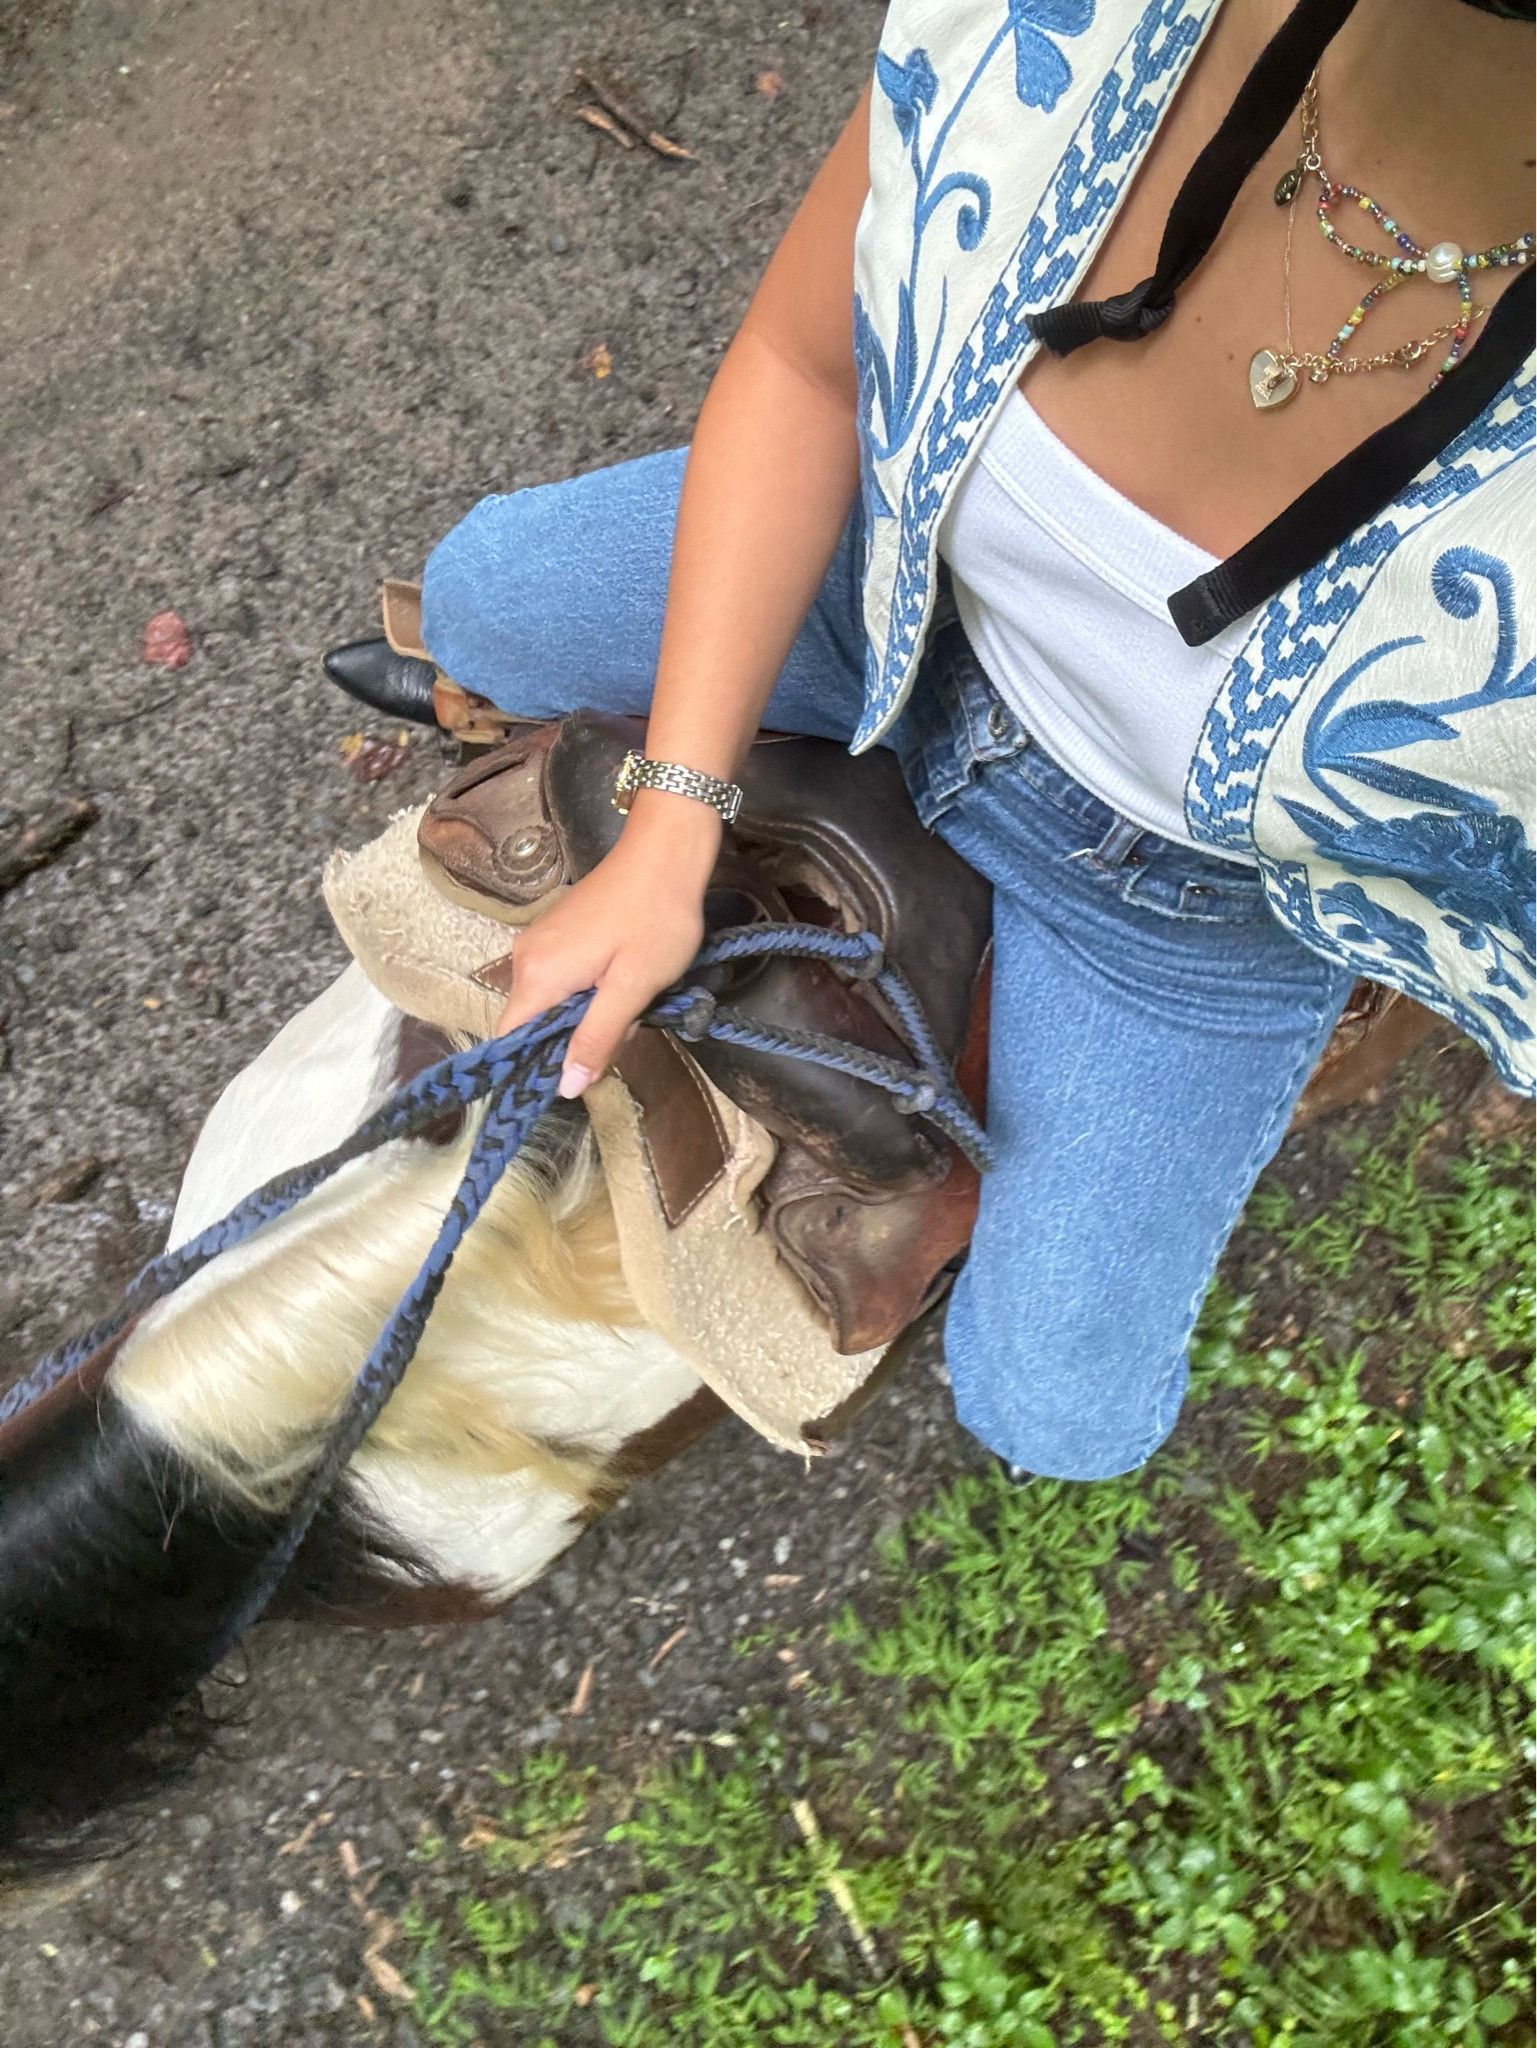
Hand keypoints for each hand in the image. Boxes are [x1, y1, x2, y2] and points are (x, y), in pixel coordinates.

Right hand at [494, 790, 720, 1096]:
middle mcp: (526, 958)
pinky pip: (559, 980)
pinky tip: (621, 981)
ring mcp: (538, 942)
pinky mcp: (556, 933)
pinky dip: (587, 993)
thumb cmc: (656, 920)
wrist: (666, 852)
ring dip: (584, 1016)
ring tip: (627, 1001)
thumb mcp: (634, 987)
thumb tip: (565, 1088)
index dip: (533, 1068)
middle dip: (572, 1040)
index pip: (509, 1040)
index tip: (569, 1081)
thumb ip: (598, 1037)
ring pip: (549, 1003)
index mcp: (538, 975)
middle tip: (621, 1028)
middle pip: (532, 1024)